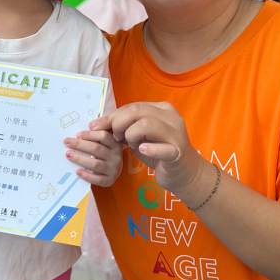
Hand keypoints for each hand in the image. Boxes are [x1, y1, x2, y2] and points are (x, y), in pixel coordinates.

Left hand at [65, 125, 124, 186]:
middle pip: (96, 149)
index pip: (103, 136)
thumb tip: (83, 131)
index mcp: (115, 144)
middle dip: (80, 144)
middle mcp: (116, 156)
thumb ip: (97, 135)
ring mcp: (113, 169)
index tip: (77, 134)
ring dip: (79, 159)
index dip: (89, 134)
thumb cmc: (104, 153)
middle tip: (67, 142)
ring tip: (68, 155)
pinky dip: (86, 175)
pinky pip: (97, 179)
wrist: (113, 170)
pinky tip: (77, 171)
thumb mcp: (105, 142)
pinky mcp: (109, 180)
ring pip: (95, 164)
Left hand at [91, 101, 205, 196]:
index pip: (132, 106)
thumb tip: (97, 124)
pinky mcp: (178, 152)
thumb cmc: (159, 150)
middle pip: (138, 111)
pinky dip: (150, 149)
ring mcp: (176, 134)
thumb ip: (125, 125)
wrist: (184, 172)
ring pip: (146, 124)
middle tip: (115, 138)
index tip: (96, 126)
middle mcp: (171, 118)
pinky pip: (163, 148)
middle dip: (118, 123)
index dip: (112, 116)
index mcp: (162, 109)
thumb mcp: (140, 135)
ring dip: (131, 135)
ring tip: (130, 145)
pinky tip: (142, 150)